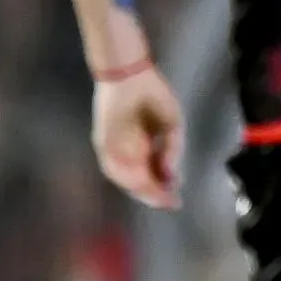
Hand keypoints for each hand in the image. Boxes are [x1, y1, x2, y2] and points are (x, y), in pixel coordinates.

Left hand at [92, 67, 183, 210]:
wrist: (131, 77)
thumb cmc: (153, 96)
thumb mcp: (172, 127)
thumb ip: (172, 151)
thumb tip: (172, 175)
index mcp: (146, 147)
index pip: (154, 174)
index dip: (165, 189)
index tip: (178, 200)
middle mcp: (130, 151)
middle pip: (141, 180)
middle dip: (155, 194)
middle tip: (171, 203)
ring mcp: (116, 149)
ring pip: (126, 178)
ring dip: (141, 190)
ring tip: (158, 198)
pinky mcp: (103, 144)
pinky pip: (111, 167)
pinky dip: (125, 178)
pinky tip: (141, 185)